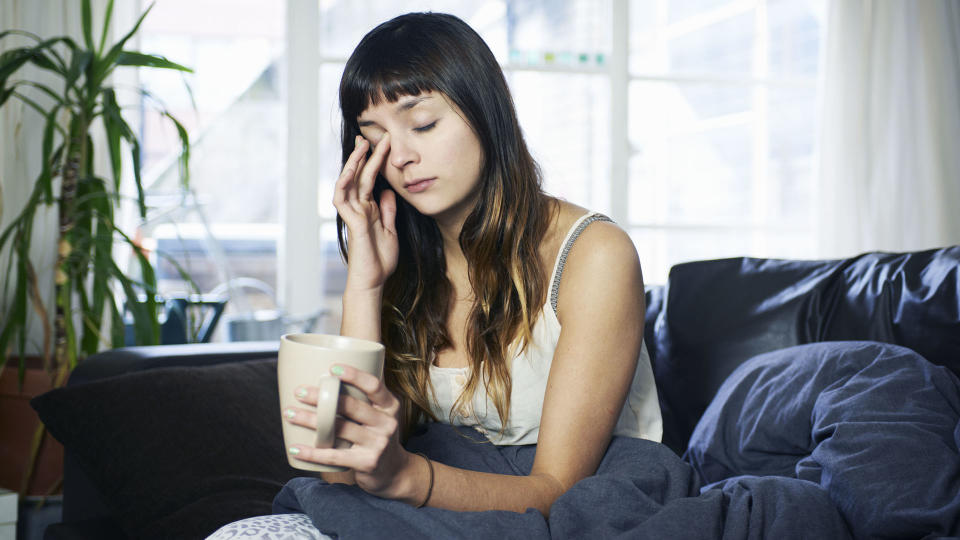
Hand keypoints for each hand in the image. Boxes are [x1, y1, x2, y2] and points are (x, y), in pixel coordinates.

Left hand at [283, 364, 416, 500]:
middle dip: (321, 397)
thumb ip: (366, 397)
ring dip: (310, 420)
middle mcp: (387, 423)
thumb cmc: (378, 436)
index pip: (374, 385)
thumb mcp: (382, 414)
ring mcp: (378, 444)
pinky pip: (334, 456)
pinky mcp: (367, 462)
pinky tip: (295, 448)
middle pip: (350, 406)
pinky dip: (312, 453)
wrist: (394, 472)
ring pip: (338, 429)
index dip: (354, 375)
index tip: (332, 368)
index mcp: (390, 406)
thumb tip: (335, 372)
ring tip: (289, 413)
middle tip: (299, 391)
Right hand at [333, 133, 398, 291]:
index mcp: (368, 209)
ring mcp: (353, 214)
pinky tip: (350, 170)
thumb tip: (388, 191)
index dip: (375, 162)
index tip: (381, 144)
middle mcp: (359, 208)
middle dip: (364, 156)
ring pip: (348, 183)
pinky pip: (343, 200)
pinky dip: (345, 184)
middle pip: (359, 176)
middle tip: (370, 135)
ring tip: (362, 145)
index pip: (370, 180)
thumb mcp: (390, 230)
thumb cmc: (380, 260)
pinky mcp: (352, 223)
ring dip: (354, 164)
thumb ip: (387, 211)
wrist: (373, 281)